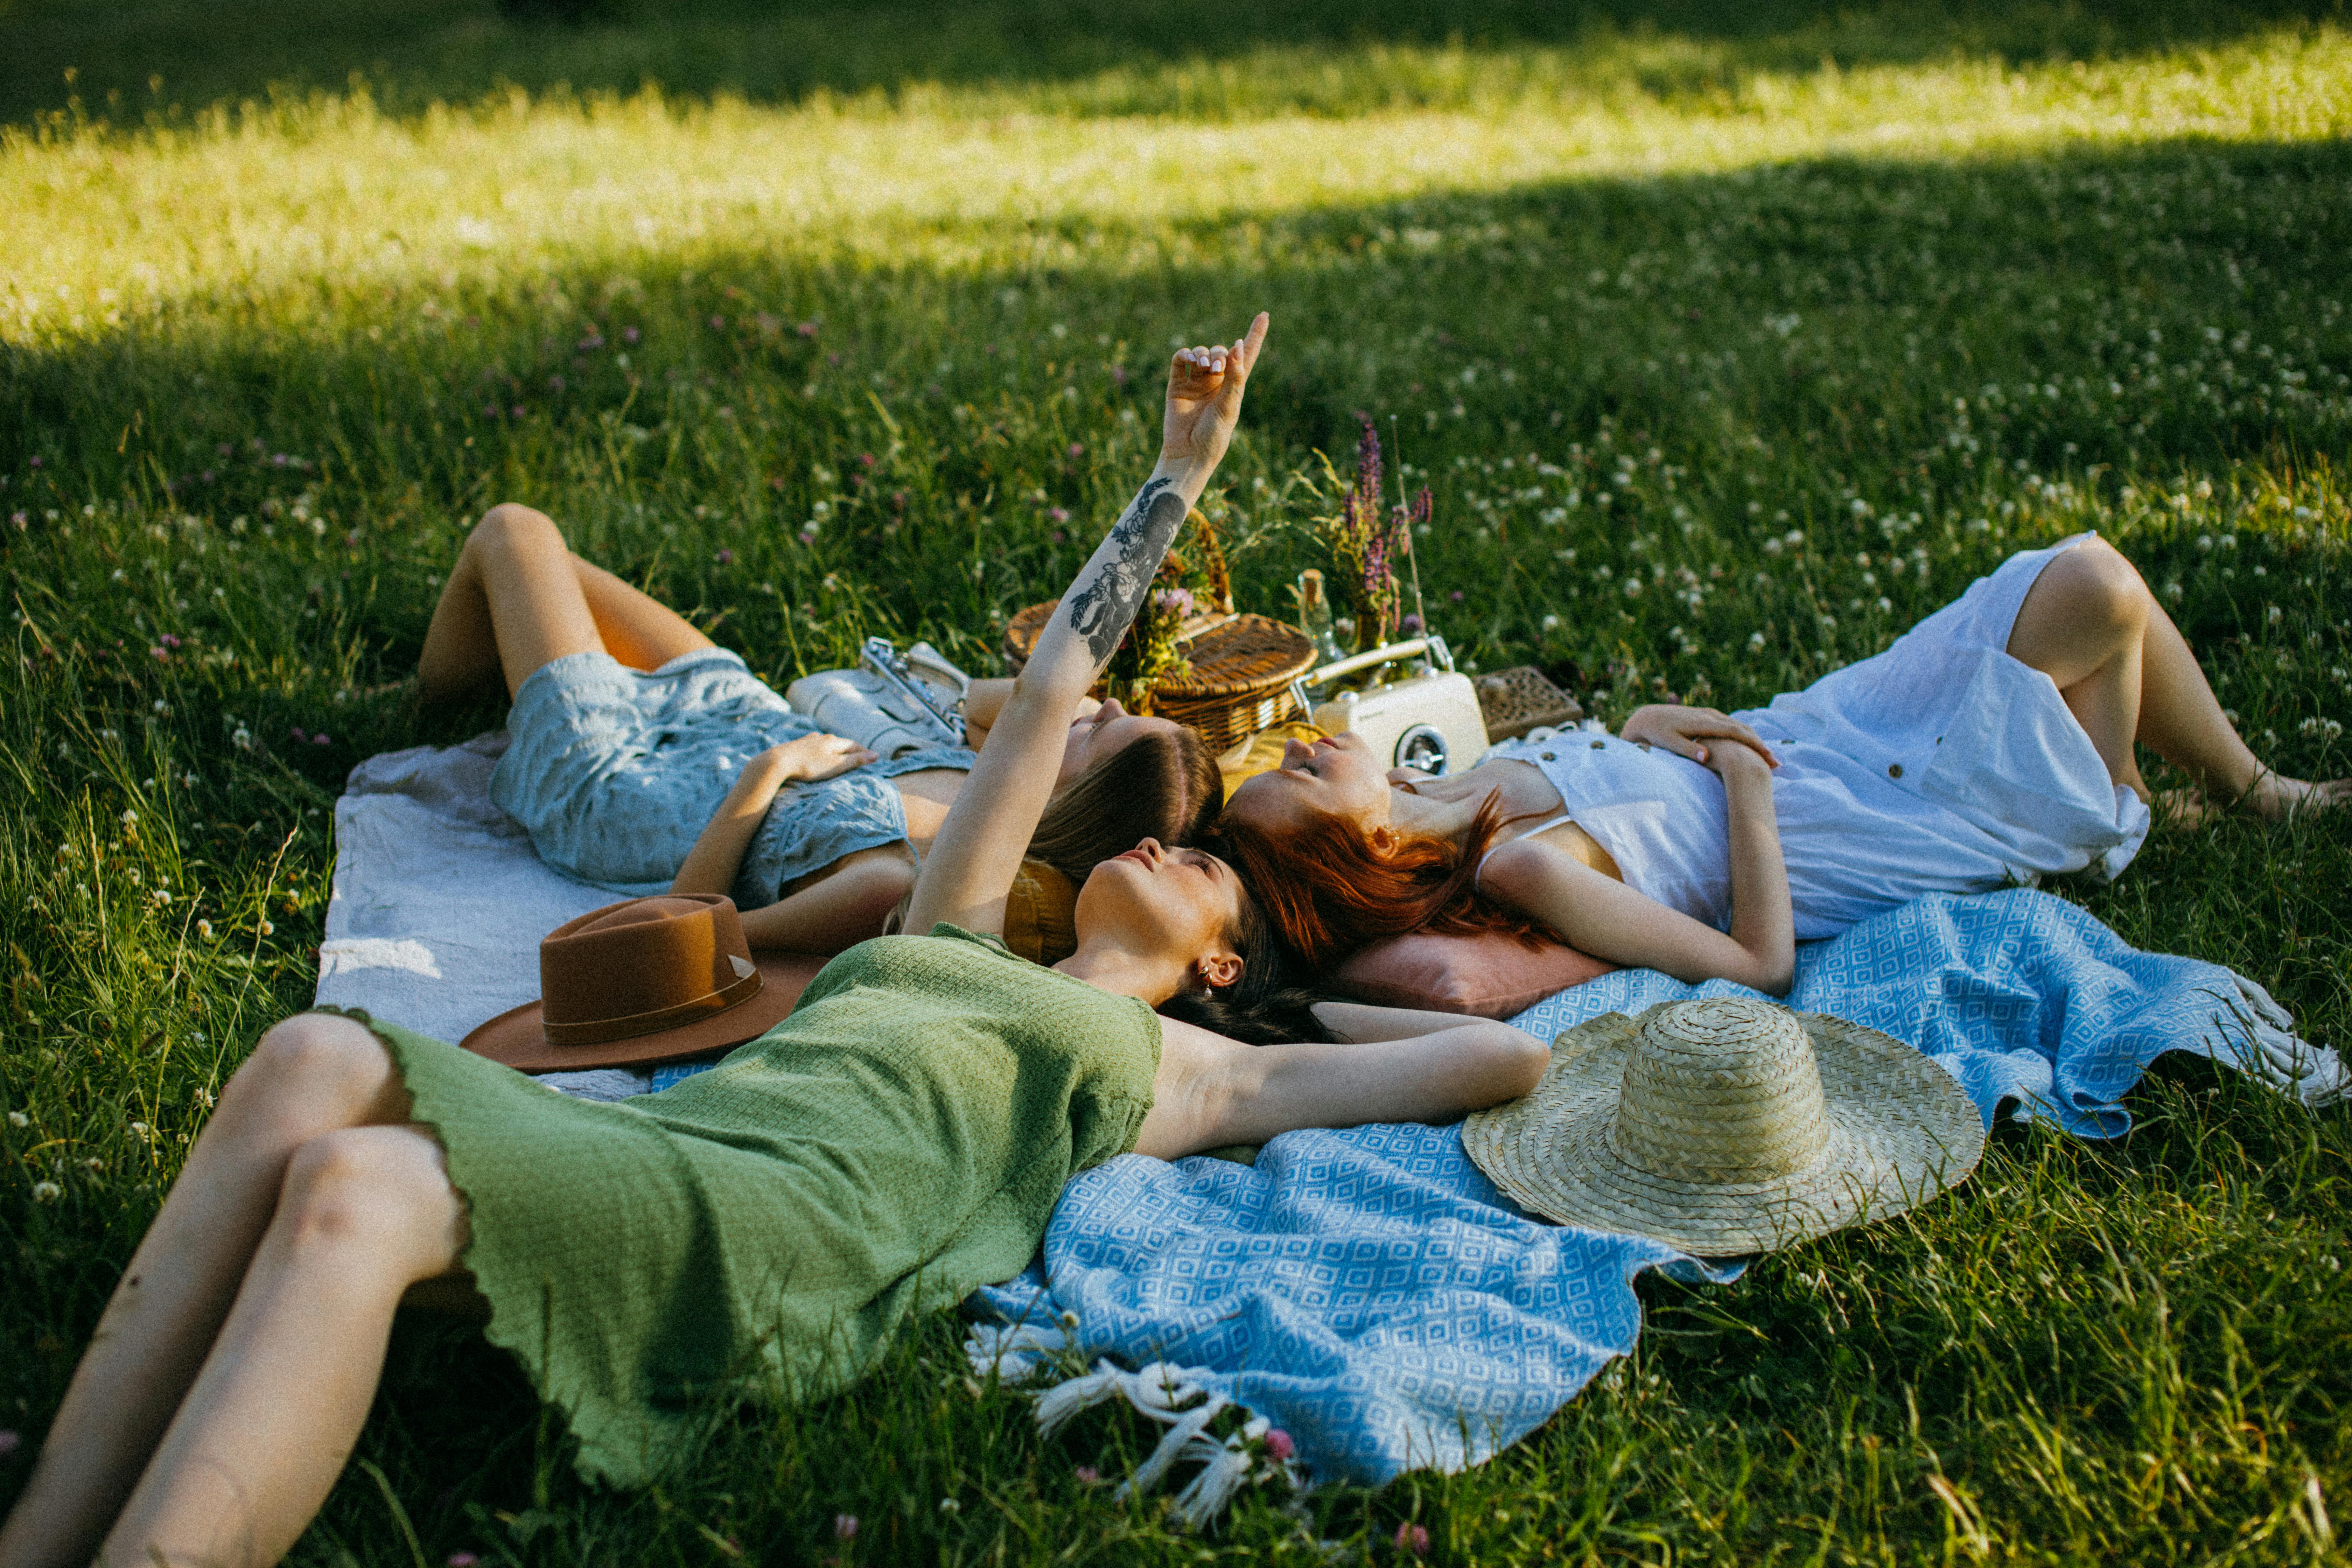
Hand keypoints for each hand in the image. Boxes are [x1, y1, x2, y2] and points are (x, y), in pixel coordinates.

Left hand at [763, 733, 875, 783]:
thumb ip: (855, 760)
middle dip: (849, 750)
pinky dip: (820, 752)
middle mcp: (820, 737)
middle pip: (839, 743)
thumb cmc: (808, 766)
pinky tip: (816, 756)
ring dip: (834, 750)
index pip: (853, 744)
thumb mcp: (835, 765)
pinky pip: (813, 748)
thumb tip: (876, 755)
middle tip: (857, 757)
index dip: (863, 752)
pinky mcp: (796, 746)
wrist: (778, 762)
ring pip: (825, 744)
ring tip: (838, 757)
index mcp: (832, 741)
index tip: (872, 758)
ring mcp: (807, 740)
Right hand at [1159, 312, 1269, 474]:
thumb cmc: (1213, 436)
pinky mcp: (1177, 384)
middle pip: (1220, 352)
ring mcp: (1196, 381)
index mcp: (1234, 386)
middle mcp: (1216, 381)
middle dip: (1219, 354)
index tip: (1264, 315)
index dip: (1255, 335)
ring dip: (1202, 353)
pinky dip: (1185, 354)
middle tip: (1217, 369)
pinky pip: (1181, 359)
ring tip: (1202, 364)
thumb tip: (1237, 345)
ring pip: (1201, 353)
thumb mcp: (1229, 406)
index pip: (1246, 355)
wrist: (1188, 454)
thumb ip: (1234, 376)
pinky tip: (1189, 359)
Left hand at [1619, 704, 1779, 771]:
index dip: (1754, 745)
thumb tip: (1706, 756)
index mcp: (1704, 723)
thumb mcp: (1669, 743)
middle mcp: (1711, 716)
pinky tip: (1752, 748)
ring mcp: (1711, 715)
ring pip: (1740, 726)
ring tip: (1769, 759)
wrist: (1648, 717)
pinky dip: (1745, 736)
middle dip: (1761, 745)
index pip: (1736, 733)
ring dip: (1755, 741)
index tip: (1768, 758)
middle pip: (1743, 729)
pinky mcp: (1709, 717)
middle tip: (1776, 763)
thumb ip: (1687, 749)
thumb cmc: (1657, 734)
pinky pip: (1732, 725)